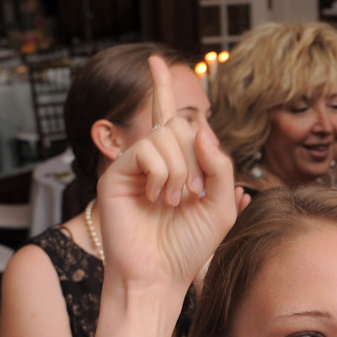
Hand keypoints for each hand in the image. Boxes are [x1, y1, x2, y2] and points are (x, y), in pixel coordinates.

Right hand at [96, 56, 238, 295]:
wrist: (159, 276)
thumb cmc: (188, 247)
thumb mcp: (220, 205)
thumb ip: (218, 164)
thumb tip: (199, 126)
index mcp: (176, 163)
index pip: (170, 117)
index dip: (163, 88)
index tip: (156, 61)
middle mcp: (152, 159)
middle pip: (179, 124)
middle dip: (196, 157)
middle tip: (193, 194)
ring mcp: (133, 165)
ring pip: (166, 136)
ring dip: (181, 170)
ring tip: (174, 202)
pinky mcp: (116, 173)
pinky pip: (146, 150)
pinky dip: (161, 174)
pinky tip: (157, 199)